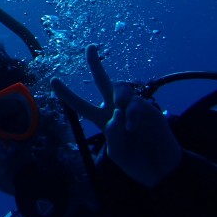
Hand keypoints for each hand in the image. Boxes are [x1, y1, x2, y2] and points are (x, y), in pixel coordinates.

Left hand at [51, 44, 182, 186]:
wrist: (163, 168)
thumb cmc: (137, 162)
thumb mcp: (117, 154)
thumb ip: (113, 135)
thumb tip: (117, 112)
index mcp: (102, 119)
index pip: (80, 105)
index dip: (66, 93)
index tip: (53, 80)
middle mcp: (115, 109)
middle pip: (103, 81)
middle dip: (95, 63)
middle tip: (90, 47)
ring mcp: (133, 107)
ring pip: (119, 88)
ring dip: (118, 95)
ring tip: (119, 108)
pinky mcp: (149, 109)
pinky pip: (136, 103)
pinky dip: (132, 114)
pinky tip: (134, 127)